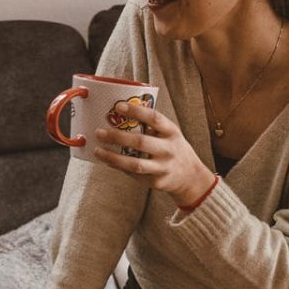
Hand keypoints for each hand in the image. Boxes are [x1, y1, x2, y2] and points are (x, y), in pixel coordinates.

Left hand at [94, 102, 214, 205]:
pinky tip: (107, 160)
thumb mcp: (169, 133)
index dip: (136, 111)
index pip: (154, 118)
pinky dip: (118, 167)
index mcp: (172, 132)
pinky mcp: (156, 182)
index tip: (118, 106)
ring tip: (98, 150)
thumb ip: (151, 126)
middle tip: (99, 132)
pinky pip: (133, 174)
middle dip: (117, 137)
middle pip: (141, 142)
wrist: (190, 177)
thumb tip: (120, 115)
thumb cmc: (173, 149)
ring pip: (134, 164)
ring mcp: (163, 167)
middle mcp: (169, 149)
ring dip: (113, 157)